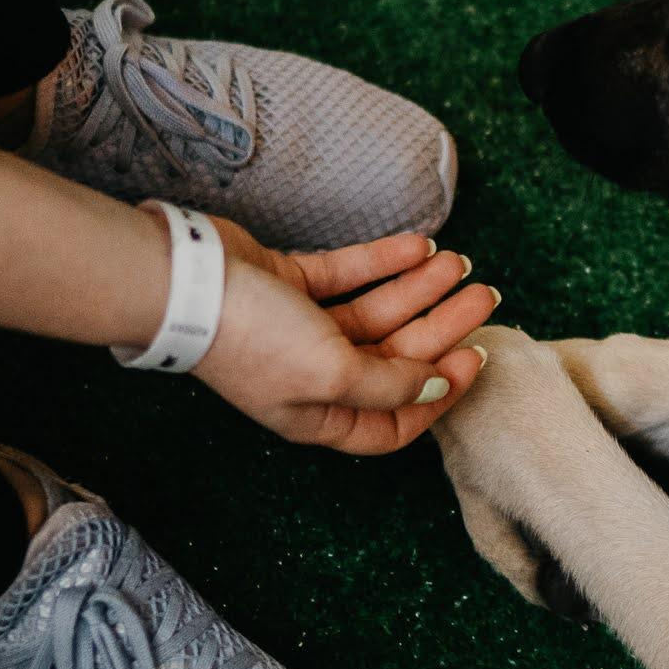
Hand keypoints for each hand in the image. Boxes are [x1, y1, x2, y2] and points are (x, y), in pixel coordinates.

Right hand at [194, 222, 500, 452]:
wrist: (181, 279)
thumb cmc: (250, 337)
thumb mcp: (332, 373)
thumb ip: (389, 385)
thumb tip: (435, 387)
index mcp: (319, 415)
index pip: (393, 423)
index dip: (438, 396)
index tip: (474, 359)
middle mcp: (313, 377)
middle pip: (396, 358)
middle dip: (443, 327)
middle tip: (486, 295)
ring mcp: (301, 329)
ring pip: (377, 312)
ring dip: (420, 288)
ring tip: (459, 261)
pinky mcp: (291, 285)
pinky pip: (350, 276)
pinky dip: (384, 261)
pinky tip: (420, 245)